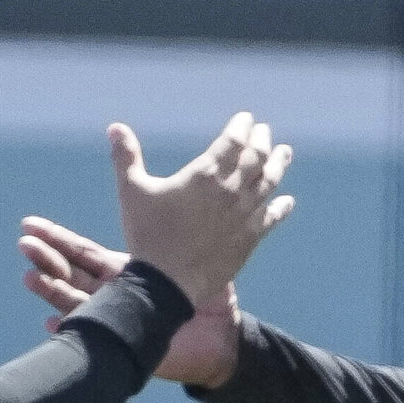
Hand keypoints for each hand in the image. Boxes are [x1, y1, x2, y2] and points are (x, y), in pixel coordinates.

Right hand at [20, 215, 242, 386]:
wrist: (222, 339)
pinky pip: (94, 334)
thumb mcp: (190, 259)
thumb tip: (176, 193)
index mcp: (126, 272)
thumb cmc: (210, 299)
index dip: (57, 239)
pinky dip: (72, 328)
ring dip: (52, 291)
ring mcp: (117, 318)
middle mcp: (115, 294)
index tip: (29, 224)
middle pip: (72, 273)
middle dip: (47, 258)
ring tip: (29, 278)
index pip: (83, 252)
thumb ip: (177, 231)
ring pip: (76, 301)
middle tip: (23, 244)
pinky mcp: (125, 343)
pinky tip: (52, 322)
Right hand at [105, 112, 294, 314]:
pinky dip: (282, 207)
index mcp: (205, 174)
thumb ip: (126, 157)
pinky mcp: (249, 239)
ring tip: (284, 153)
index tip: (246, 119)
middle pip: (256, 157)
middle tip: (264, 132)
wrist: (165, 284)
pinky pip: (272, 218)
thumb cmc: (146, 235)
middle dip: (261, 141)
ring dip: (278, 165)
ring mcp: (244, 215)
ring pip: (269, 183)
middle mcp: (231, 191)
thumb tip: (115, 127)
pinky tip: (288, 201)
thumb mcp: (132, 191)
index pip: (233, 140)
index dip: (242, 126)